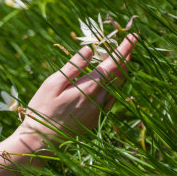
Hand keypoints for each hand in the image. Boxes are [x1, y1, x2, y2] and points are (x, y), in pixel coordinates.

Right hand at [17, 34, 137, 142]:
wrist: (42, 139)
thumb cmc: (43, 109)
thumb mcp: (53, 83)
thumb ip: (74, 66)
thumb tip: (89, 49)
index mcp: (89, 88)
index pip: (113, 64)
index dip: (125, 48)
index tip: (134, 36)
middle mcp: (100, 99)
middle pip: (121, 74)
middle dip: (127, 56)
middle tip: (129, 42)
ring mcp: (101, 110)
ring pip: (119, 86)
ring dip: (122, 70)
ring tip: (121, 56)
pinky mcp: (98, 118)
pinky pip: (112, 96)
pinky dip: (115, 83)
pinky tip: (110, 78)